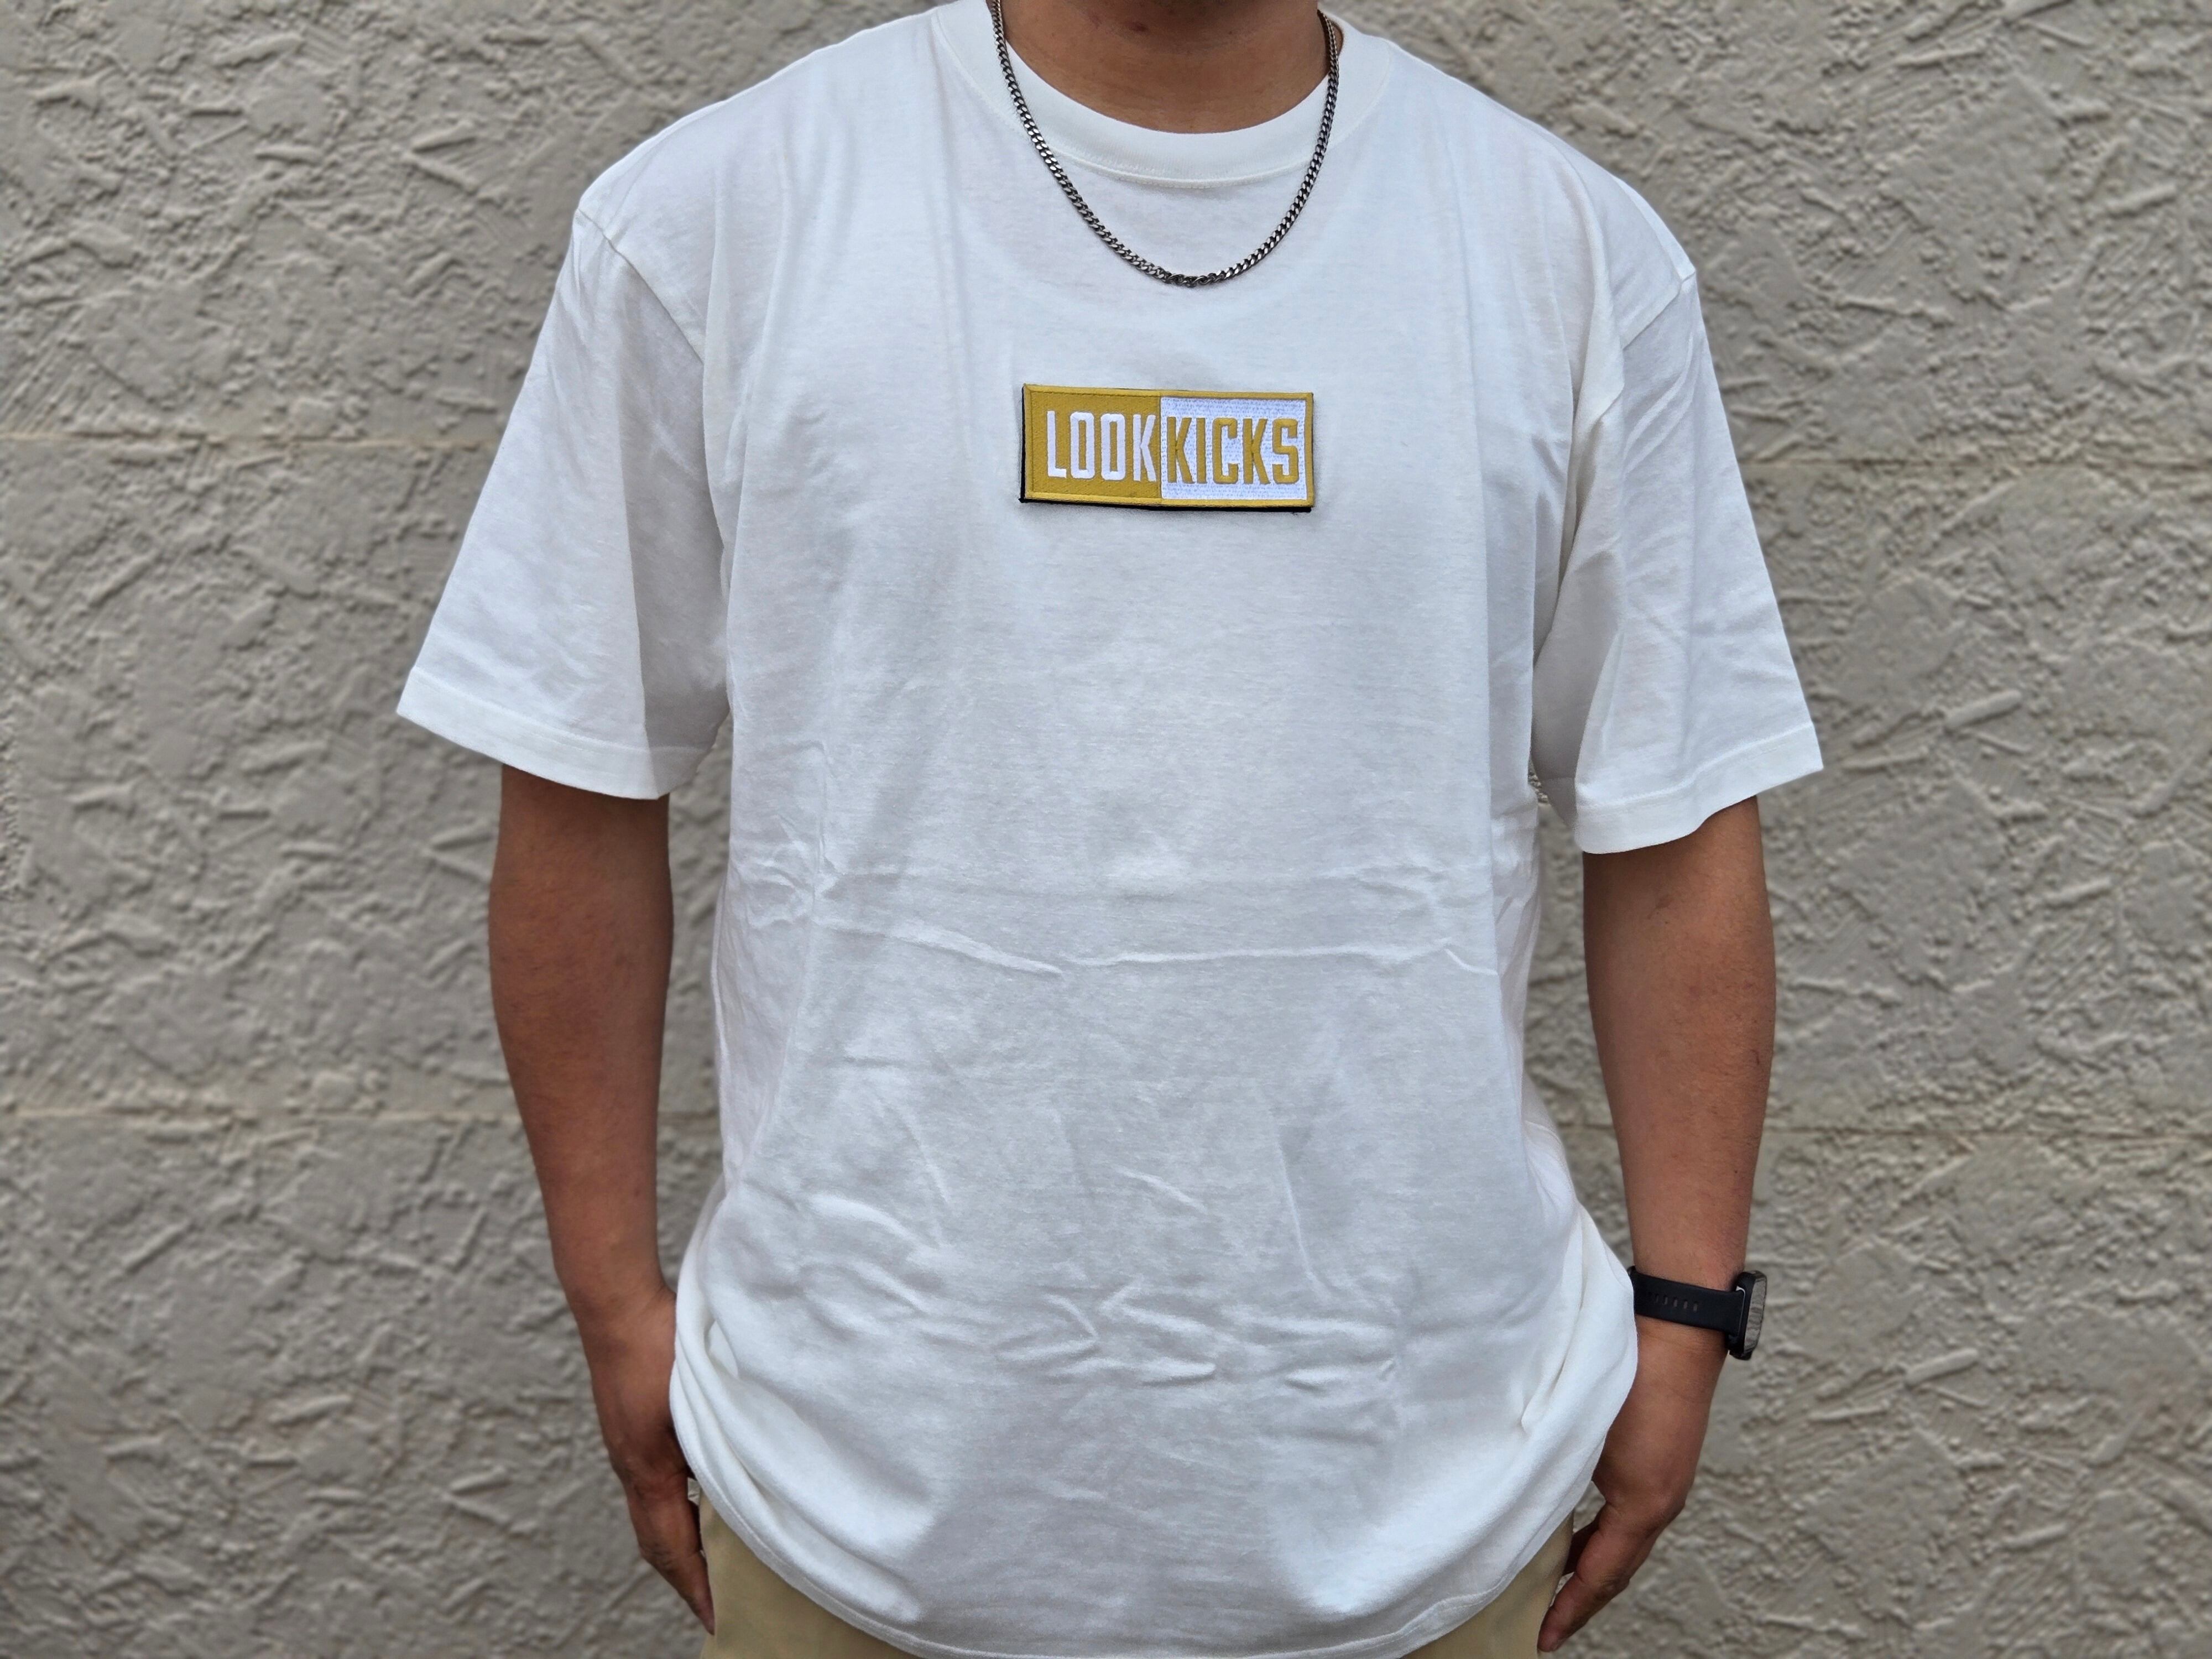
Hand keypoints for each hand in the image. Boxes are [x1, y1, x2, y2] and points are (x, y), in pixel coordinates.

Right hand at [578, 1282, 714, 1632]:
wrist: (617, 1304)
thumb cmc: (657, 1343)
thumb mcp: (699, 1397)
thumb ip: (719, 1440)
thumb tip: (741, 1481)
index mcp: (648, 1469)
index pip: (672, 1547)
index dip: (696, 1587)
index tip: (717, 1618)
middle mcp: (632, 1468)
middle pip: (656, 1544)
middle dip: (685, 1580)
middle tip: (716, 1606)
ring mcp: (628, 1450)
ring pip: (653, 1518)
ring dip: (680, 1548)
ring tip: (713, 1567)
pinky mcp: (631, 1432)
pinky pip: (652, 1491)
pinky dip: (676, 1512)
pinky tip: (701, 1504)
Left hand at [1537, 1319, 1723, 1650]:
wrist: (1678, 1329)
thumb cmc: (1633, 1373)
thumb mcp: (1584, 1430)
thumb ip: (1557, 1471)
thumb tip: (1522, 1501)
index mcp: (1643, 1505)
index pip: (1600, 1575)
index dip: (1570, 1609)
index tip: (1544, 1637)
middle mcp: (1662, 1503)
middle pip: (1617, 1569)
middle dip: (1582, 1601)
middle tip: (1547, 1624)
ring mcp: (1668, 1483)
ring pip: (1626, 1545)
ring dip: (1594, 1569)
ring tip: (1558, 1589)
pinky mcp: (1665, 1464)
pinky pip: (1632, 1519)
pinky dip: (1606, 1538)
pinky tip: (1581, 1535)